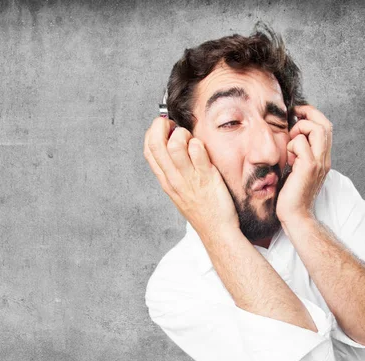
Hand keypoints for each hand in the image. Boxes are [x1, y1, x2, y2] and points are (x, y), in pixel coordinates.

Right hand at [143, 117, 238, 235]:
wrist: (216, 230)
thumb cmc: (201, 209)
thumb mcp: (179, 190)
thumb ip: (174, 169)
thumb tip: (173, 144)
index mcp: (166, 180)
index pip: (148, 149)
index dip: (153, 132)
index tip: (164, 128)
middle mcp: (174, 178)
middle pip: (157, 144)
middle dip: (162, 126)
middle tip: (174, 126)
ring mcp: (189, 178)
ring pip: (176, 145)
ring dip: (183, 134)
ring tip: (192, 139)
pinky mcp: (207, 177)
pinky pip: (198, 152)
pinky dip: (199, 144)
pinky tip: (204, 150)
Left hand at [276, 105, 332, 228]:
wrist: (295, 214)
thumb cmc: (291, 195)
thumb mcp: (296, 169)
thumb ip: (298, 154)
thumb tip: (290, 138)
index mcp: (322, 158)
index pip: (325, 128)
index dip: (313, 116)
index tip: (297, 114)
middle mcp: (324, 158)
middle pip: (324, 124)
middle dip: (308, 115)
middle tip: (293, 117)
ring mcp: (319, 162)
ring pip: (315, 129)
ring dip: (298, 130)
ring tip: (290, 147)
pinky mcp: (308, 167)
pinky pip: (300, 143)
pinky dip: (291, 145)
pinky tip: (288, 160)